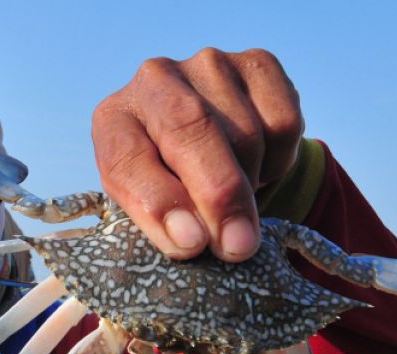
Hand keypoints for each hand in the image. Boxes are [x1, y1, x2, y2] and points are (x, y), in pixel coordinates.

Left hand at [92, 48, 303, 261]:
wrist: (205, 142)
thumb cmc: (166, 182)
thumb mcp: (148, 204)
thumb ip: (163, 220)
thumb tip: (197, 241)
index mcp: (113, 118)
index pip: (128, 160)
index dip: (159, 203)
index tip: (190, 244)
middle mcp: (155, 80)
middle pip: (191, 133)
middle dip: (218, 196)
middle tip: (237, 245)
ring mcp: (207, 65)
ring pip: (245, 135)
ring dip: (250, 184)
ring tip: (235, 201)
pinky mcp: (256, 64)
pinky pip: (283, 125)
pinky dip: (279, 161)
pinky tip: (258, 167)